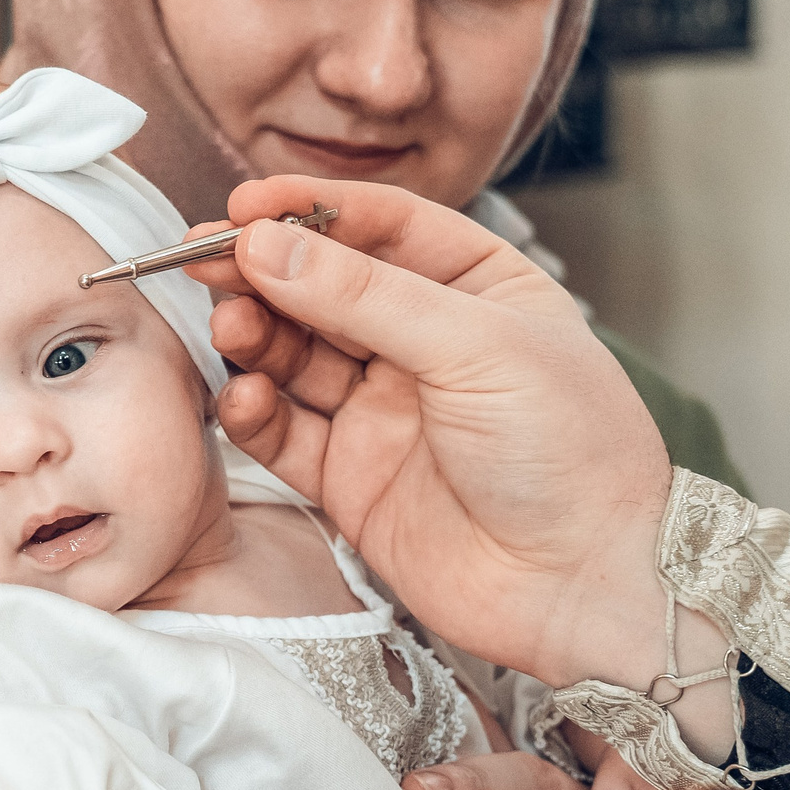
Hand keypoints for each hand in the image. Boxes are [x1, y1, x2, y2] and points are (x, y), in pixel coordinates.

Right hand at [190, 177, 675, 693]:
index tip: (246, 203)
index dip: (311, 209)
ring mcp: (385, 412)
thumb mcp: (476, 346)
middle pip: (323, 286)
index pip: (382, 226)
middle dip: (263, 269)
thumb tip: (270, 243)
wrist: (585, 587)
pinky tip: (245, 398)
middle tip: (204, 257)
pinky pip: (285, 432)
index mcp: (478, 289)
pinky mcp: (352, 478)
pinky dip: (255, 412)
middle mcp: (426, 344)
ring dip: (254, 336)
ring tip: (230, 328)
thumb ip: (364, 294)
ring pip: (294, 355)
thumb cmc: (571, 456)